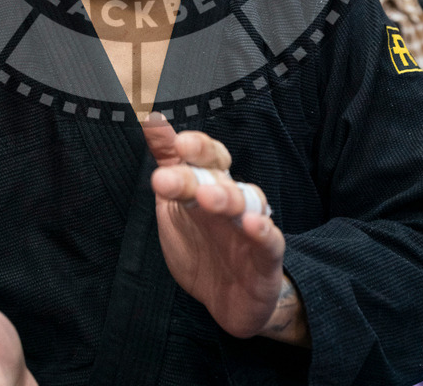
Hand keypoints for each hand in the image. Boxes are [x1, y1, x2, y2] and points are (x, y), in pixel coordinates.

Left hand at [145, 116, 290, 339]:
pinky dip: (264, 230)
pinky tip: (253, 224)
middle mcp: (232, 199)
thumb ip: (168, 165)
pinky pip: (271, 240)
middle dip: (200, 168)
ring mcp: (251, 225)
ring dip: (227, 197)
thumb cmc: (202, 246)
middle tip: (173, 170)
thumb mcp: (175, 205)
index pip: (207, 156)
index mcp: (210, 185)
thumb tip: (151, 122)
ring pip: (246, 202)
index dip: (195, 146)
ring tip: (207, 196)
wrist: (228, 301)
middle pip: (220, 174)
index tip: (175, 141)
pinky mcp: (267, 256)